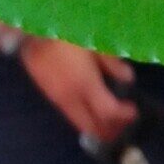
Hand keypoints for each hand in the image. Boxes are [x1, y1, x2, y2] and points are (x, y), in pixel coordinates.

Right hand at [20, 37, 138, 141]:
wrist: (30, 32)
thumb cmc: (66, 33)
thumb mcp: (94, 43)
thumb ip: (112, 64)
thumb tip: (128, 79)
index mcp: (86, 84)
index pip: (109, 112)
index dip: (124, 115)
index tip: (134, 110)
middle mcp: (72, 98)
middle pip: (94, 128)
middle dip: (111, 131)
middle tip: (123, 124)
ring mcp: (58, 100)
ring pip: (80, 125)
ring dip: (97, 127)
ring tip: (110, 120)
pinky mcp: (50, 96)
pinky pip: (70, 115)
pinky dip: (84, 119)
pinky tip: (90, 109)